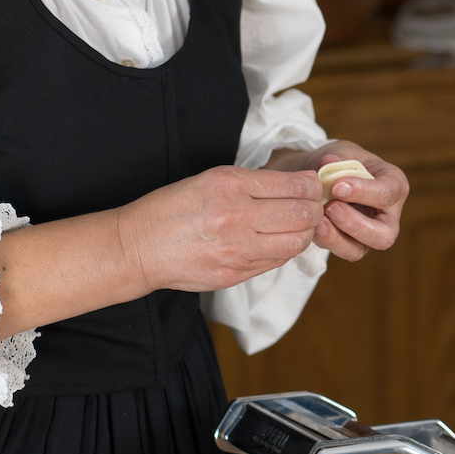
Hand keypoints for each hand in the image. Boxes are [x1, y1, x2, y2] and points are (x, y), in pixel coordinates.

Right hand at [118, 165, 327, 292]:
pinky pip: (276, 262)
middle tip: (314, 205)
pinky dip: (285, 250)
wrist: (138, 246)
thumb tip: (300, 183)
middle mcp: (236, 217)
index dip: (313, 185)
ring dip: (305, 232)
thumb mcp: (211, 179)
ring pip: (296, 243)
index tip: (314, 185)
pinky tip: (278, 240)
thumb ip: (255, 182)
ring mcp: (236, 250)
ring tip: (299, 225)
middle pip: (302, 215)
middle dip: (316, 208)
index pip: (295, 186)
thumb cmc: (174, 207)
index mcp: (230, 185)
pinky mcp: (234, 274)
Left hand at [288, 141, 408, 262]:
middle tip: (331, 207)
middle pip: (385, 234)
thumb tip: (329, 162)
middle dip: (356, 225)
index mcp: (394, 184)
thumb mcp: (339, 151)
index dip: (364, 192)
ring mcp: (370, 233)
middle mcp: (388, 214)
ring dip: (337, 237)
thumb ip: (335, 156)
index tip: (337, 186)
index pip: (388, 193)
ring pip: (361, 249)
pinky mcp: (351, 244)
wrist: (320, 177)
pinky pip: (342, 251)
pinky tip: (314, 226)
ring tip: (318, 220)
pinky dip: (327, 241)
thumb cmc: (338, 162)